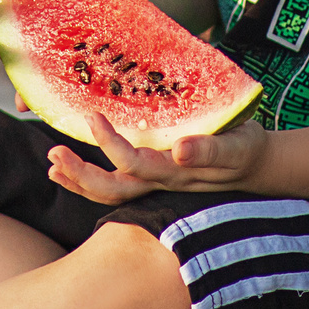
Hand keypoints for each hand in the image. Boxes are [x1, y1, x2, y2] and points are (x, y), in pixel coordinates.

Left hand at [45, 115, 270, 203]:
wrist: (255, 165)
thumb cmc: (245, 150)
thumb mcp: (236, 146)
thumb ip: (210, 149)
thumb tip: (180, 150)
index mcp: (175, 173)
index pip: (135, 164)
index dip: (110, 145)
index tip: (93, 117)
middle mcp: (159, 183)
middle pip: (112, 189)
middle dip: (81, 175)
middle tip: (54, 154)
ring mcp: (154, 183)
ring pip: (110, 192)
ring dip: (78, 180)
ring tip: (53, 165)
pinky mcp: (152, 177)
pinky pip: (115, 186)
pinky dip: (88, 180)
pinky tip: (67, 170)